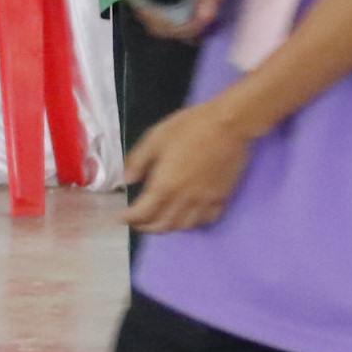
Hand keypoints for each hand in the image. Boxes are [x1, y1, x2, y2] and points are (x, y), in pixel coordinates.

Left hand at [125, 97, 255, 232]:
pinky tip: (188, 216)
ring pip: (184, 226)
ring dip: (168, 227)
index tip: (121, 217)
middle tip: (137, 223)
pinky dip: (193, 223)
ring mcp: (205, 201)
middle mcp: (184, 199)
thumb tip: (127, 179)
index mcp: (165, 185)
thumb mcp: (155, 138)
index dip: (129, 218)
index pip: (143, 212)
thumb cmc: (190, 127)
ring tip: (159, 221)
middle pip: (163, 225)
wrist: (230, 124)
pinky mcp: (222, 197)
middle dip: (146, 227)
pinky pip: (206, 220)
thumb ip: (138, 161)